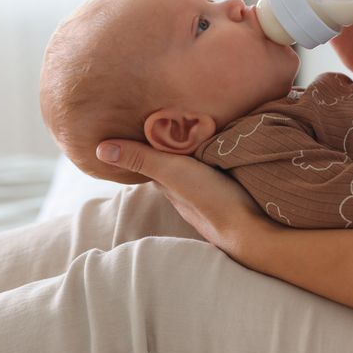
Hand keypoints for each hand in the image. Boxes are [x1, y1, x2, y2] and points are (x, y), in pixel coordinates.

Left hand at [95, 140, 275, 257]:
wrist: (254, 230)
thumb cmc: (211, 199)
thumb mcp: (172, 172)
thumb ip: (141, 159)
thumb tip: (98, 149)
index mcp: (170, 186)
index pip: (153, 162)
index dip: (149, 144)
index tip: (149, 122)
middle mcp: (186, 195)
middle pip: (174, 167)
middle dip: (172, 148)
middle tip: (175, 122)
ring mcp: (210, 199)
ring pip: (197, 173)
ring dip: (195, 156)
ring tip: (200, 132)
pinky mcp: (233, 196)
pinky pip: (219, 174)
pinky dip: (216, 161)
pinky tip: (225, 153)